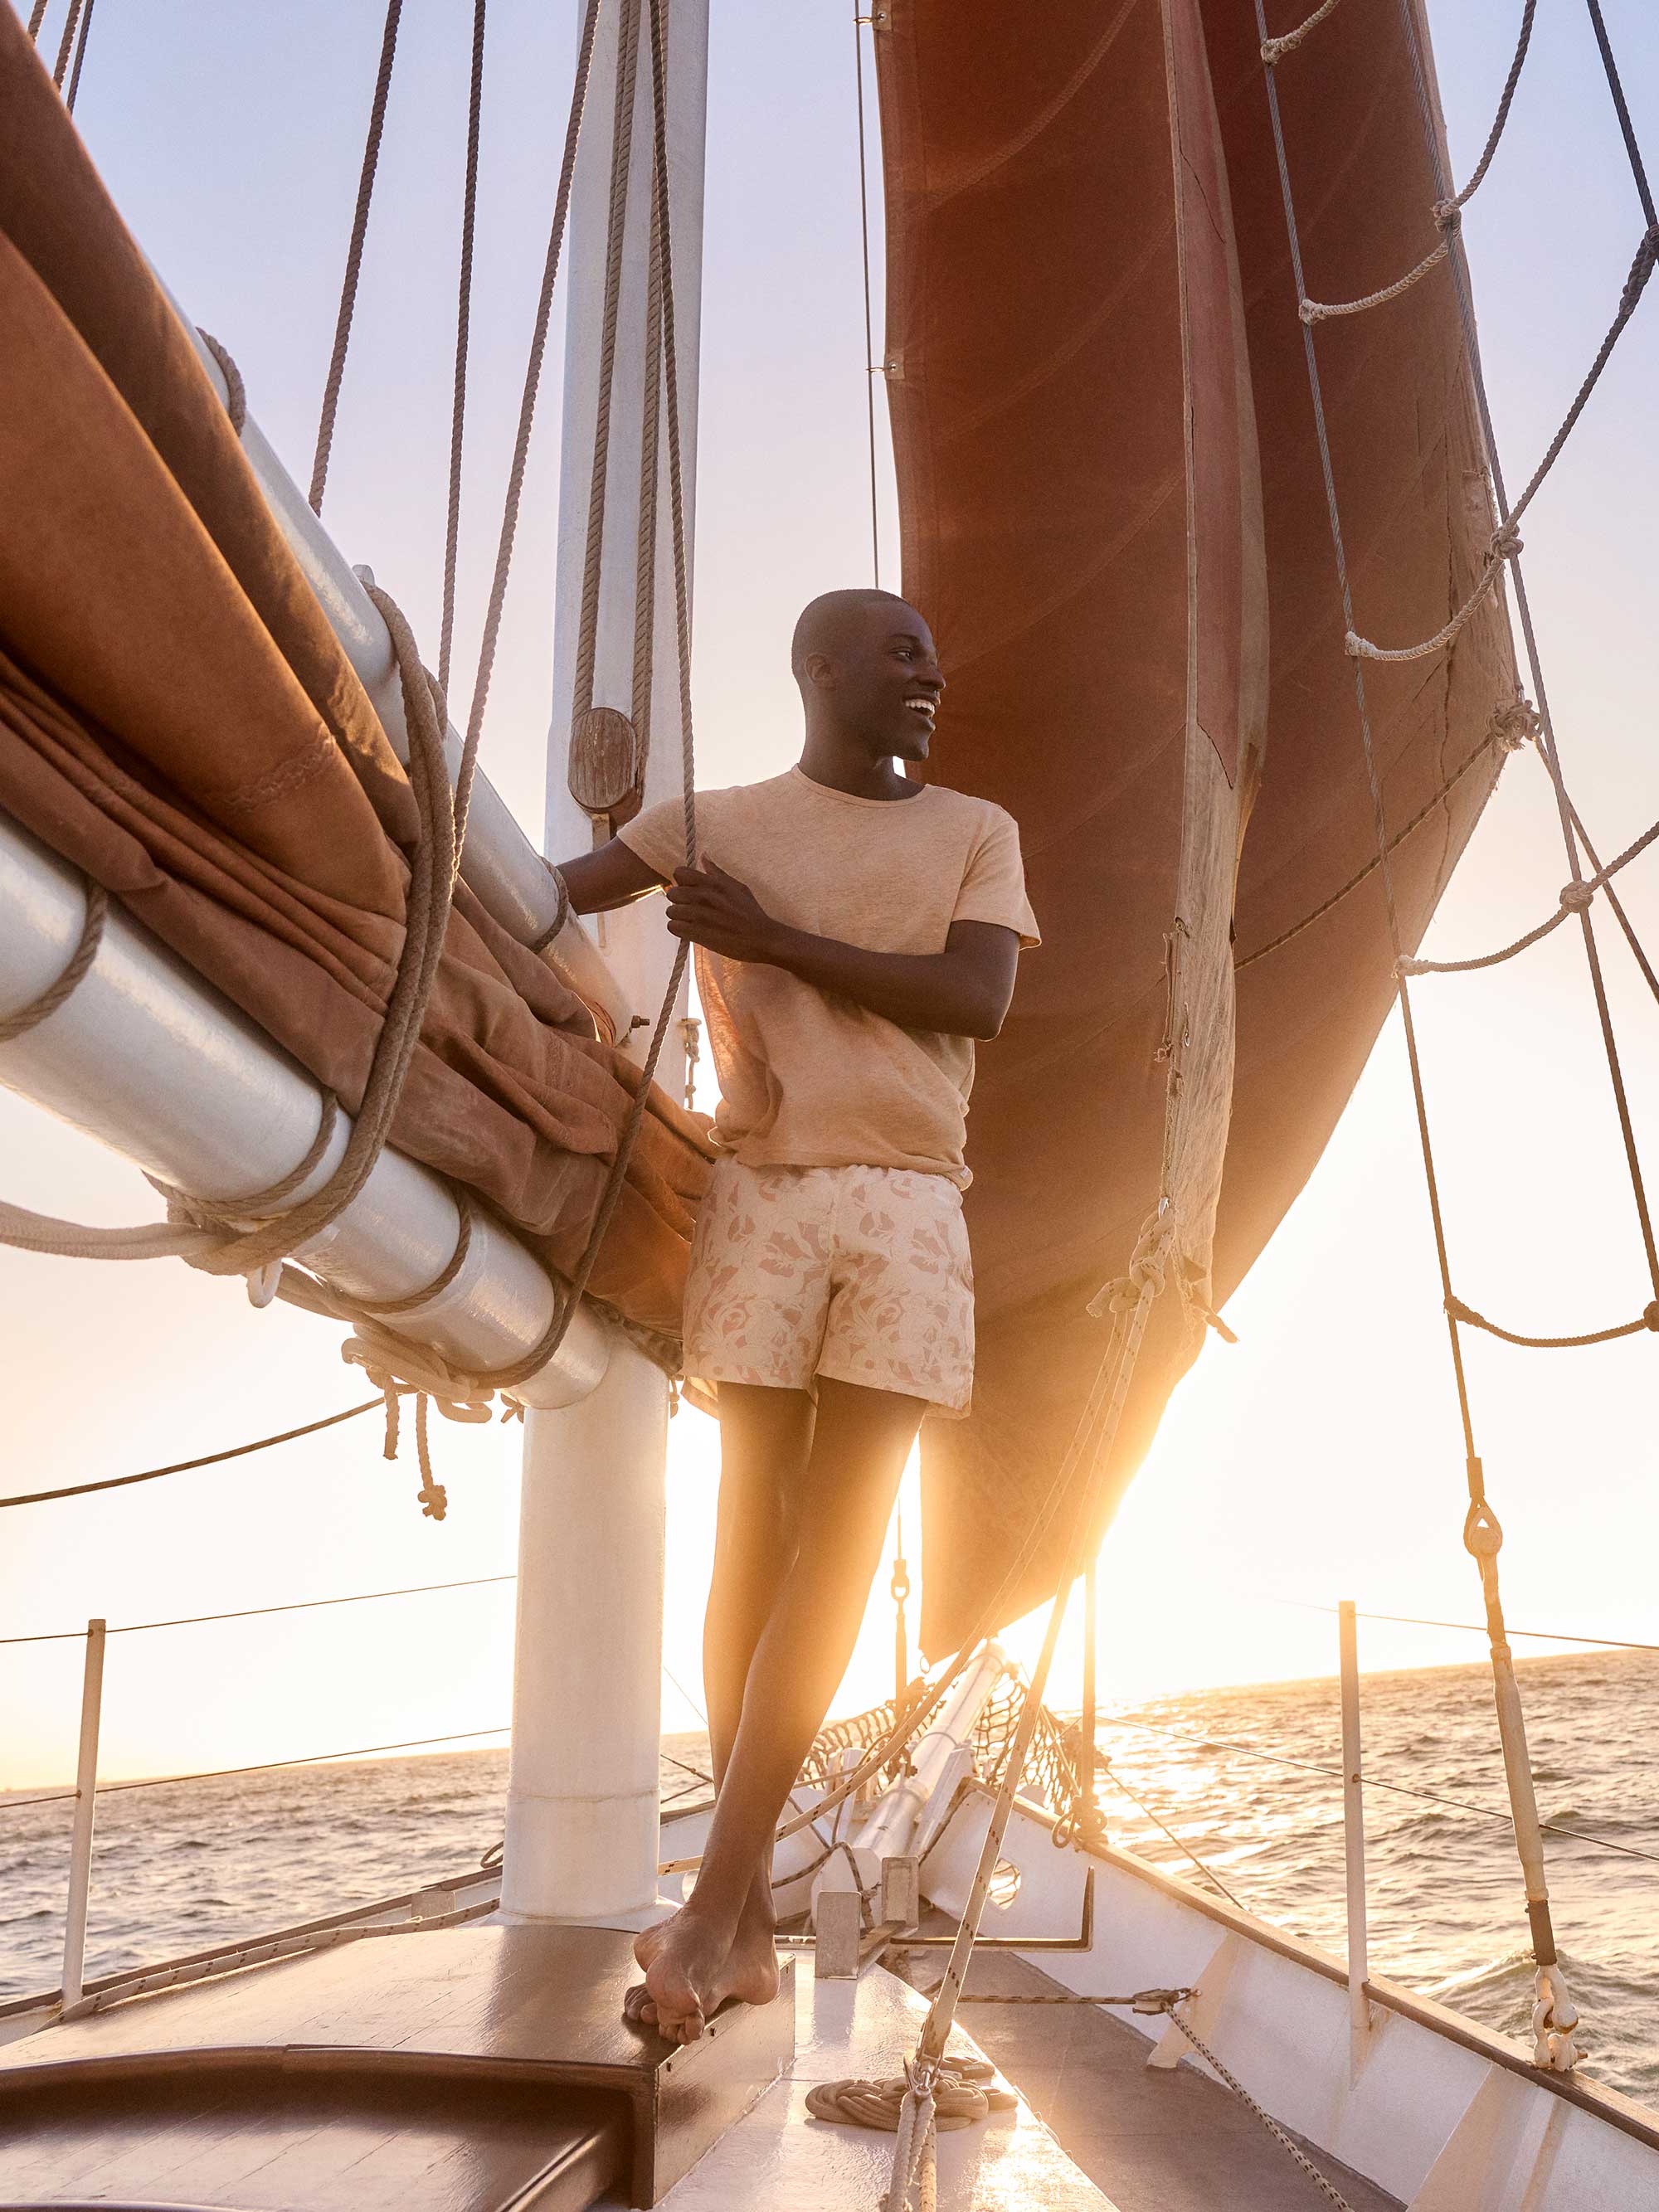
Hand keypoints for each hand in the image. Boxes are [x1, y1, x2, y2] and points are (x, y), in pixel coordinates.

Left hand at [665, 860, 789, 964]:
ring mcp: (700, 915)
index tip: (689, 891)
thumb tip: (703, 856)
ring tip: (690, 922)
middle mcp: (705, 896)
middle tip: (689, 909)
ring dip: (678, 917)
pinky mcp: (698, 933)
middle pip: (672, 893)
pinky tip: (689, 931)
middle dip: (678, 901)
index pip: (679, 873)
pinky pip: (673, 926)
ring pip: (671, 911)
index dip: (681, 882)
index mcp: (714, 883)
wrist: (762, 938)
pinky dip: (679, 929)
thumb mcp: (738, 887)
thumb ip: (717, 872)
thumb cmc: (751, 913)